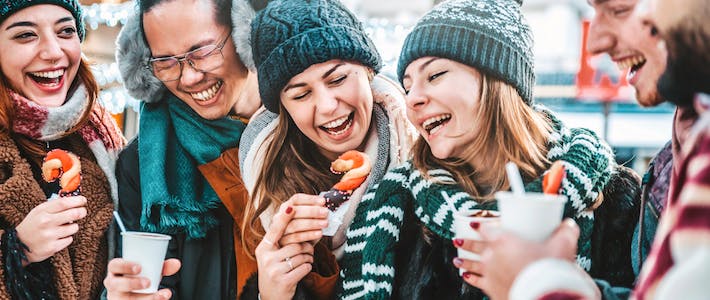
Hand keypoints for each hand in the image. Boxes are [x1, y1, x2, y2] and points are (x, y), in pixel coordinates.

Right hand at [16, 196, 86, 263]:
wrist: (17, 246)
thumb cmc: (32, 225)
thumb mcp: (38, 212)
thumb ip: (54, 205)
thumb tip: (74, 199)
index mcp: (42, 211)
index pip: (64, 203)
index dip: (77, 201)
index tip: (83, 200)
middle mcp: (46, 222)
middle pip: (74, 214)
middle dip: (82, 212)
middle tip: (82, 212)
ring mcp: (49, 236)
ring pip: (74, 227)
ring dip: (73, 226)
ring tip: (64, 227)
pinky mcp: (52, 247)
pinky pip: (69, 239)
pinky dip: (67, 238)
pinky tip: (58, 237)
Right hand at [104, 258, 180, 299]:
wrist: (131, 295)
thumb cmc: (138, 278)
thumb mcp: (148, 271)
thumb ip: (161, 267)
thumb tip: (176, 263)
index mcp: (116, 270)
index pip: (114, 265)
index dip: (125, 266)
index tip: (139, 268)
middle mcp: (113, 284)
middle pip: (117, 284)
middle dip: (132, 283)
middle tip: (148, 283)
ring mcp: (117, 297)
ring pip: (125, 299)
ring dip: (144, 298)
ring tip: (160, 295)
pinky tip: (160, 299)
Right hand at [256, 203, 314, 299]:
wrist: (272, 295)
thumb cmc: (278, 269)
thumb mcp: (275, 253)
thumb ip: (284, 239)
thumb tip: (301, 219)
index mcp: (264, 247)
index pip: (275, 229)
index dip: (283, 218)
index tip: (291, 208)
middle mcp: (266, 257)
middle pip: (294, 240)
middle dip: (310, 235)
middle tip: (322, 227)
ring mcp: (274, 269)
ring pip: (301, 253)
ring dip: (309, 255)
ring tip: (307, 258)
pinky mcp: (283, 280)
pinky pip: (304, 267)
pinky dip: (308, 266)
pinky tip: (304, 268)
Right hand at [278, 194, 328, 245]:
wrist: (294, 254)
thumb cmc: (303, 235)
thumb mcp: (307, 223)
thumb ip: (314, 214)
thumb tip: (325, 207)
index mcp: (286, 209)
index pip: (296, 199)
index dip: (310, 199)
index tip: (323, 201)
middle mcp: (279, 218)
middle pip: (294, 211)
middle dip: (311, 211)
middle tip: (326, 212)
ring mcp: (279, 231)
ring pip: (294, 225)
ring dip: (312, 223)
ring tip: (325, 223)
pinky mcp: (282, 244)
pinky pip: (295, 238)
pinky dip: (309, 234)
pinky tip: (319, 233)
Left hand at [463, 219, 579, 299]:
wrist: (543, 295)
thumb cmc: (550, 269)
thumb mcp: (563, 246)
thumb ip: (566, 232)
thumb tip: (569, 225)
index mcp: (504, 240)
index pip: (486, 228)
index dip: (479, 225)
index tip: (473, 223)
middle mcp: (492, 255)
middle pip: (474, 246)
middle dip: (465, 242)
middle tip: (458, 240)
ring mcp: (489, 273)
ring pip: (471, 264)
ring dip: (463, 260)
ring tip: (456, 258)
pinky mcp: (491, 289)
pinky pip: (476, 282)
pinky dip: (470, 278)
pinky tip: (466, 276)